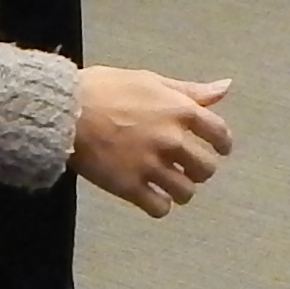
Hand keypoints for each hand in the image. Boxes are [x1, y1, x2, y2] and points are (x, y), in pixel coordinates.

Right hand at [71, 66, 231, 216]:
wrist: (64, 110)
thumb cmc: (104, 89)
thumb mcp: (150, 80)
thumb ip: (189, 90)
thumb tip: (225, 88)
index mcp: (180, 111)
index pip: (219, 134)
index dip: (221, 145)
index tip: (217, 150)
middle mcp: (172, 140)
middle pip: (206, 168)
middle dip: (198, 169)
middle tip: (184, 167)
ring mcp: (151, 165)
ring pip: (186, 192)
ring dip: (180, 189)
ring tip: (167, 183)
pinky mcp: (130, 186)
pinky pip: (160, 208)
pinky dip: (159, 206)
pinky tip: (149, 196)